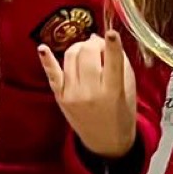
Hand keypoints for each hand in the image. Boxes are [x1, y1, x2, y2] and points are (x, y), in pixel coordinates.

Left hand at [39, 30, 138, 159]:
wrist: (106, 140)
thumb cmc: (121, 111)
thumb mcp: (129, 89)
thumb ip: (120, 63)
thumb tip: (101, 39)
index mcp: (113, 91)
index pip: (113, 63)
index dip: (112, 45)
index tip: (111, 33)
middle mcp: (91, 93)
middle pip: (87, 54)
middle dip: (93, 44)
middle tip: (99, 46)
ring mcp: (72, 94)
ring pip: (70, 56)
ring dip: (78, 47)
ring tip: (86, 52)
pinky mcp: (60, 97)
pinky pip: (52, 74)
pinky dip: (47, 60)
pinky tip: (43, 48)